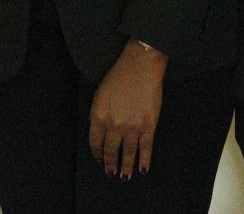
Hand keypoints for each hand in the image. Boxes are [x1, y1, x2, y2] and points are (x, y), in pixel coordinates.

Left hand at [88, 39, 166, 178]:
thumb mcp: (100, 95)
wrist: (140, 68)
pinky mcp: (148, 126)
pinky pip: (145, 148)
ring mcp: (132, 127)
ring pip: (127, 153)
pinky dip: (144, 160)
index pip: (95, 141)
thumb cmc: (118, 77)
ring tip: (124, 176)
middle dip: (110, 163)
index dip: (97, 153)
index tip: (98, 159)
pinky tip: (143, 168)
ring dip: (125, 167)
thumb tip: (102, 131)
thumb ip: (99, 114)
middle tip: (110, 172)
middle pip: (110, 149)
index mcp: (98, 116)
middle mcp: (113, 125)